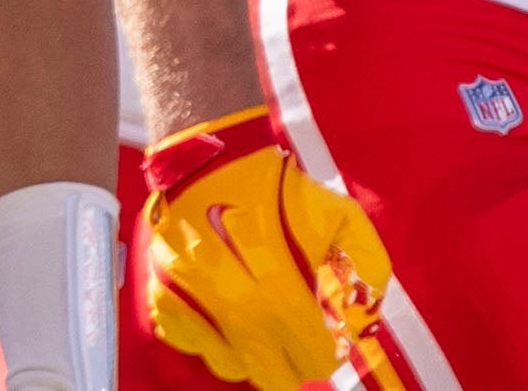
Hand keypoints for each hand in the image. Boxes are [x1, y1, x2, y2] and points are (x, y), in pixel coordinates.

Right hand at [138, 107, 390, 388]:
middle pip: (271, 373)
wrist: (211, 157)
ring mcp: (192, 300)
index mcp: (278, 282)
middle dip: (291, 362)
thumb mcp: (338, 213)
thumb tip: (365, 316)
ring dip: (249, 356)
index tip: (326, 339)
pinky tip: (222, 320)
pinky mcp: (161, 292)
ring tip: (260, 329)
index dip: (325, 353)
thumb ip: (365, 265)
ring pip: (228, 365)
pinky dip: (206, 340)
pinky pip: (186, 342)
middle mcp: (232, 300)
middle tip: (296, 340)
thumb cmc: (278, 188)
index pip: (310, 354)